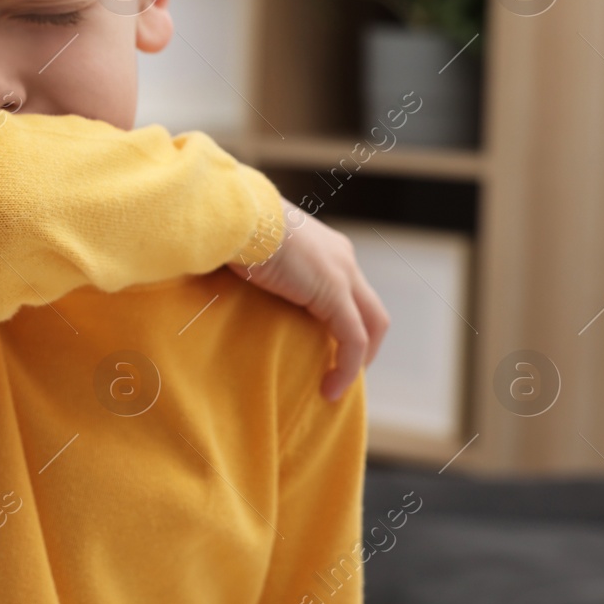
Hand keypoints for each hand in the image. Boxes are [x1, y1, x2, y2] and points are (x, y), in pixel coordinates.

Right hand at [226, 199, 390, 400]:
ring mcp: (342, 273)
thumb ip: (261, 268)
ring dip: (359, 358)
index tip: (326, 345)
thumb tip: (235, 283)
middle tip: (343, 370)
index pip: (349, 288)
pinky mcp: (334, 292)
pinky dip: (346, 367)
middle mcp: (342, 257)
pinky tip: (329, 389)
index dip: (345, 319)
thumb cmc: (231, 228)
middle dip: (364, 342)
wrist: (234, 214)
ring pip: (372, 324)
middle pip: (371, 308)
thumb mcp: (251, 250)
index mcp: (324, 246)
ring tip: (337, 385)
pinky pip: (352, 339)